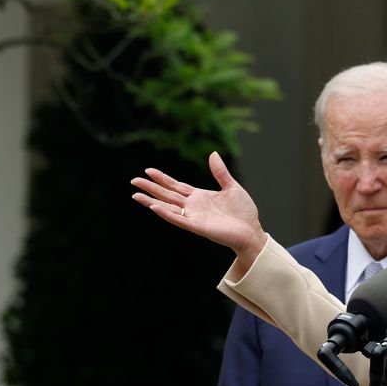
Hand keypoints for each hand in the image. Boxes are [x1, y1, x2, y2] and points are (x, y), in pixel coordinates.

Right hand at [131, 151, 267, 265]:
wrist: (252, 231)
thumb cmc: (244, 212)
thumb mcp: (232, 187)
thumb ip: (220, 172)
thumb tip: (213, 154)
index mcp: (199, 196)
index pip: (176, 186)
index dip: (162, 178)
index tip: (148, 170)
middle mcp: (193, 206)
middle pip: (167, 195)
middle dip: (151, 188)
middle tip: (134, 181)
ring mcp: (194, 217)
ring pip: (168, 208)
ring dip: (152, 201)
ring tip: (136, 195)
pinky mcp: (198, 227)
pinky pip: (179, 220)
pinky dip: (166, 214)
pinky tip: (154, 207)